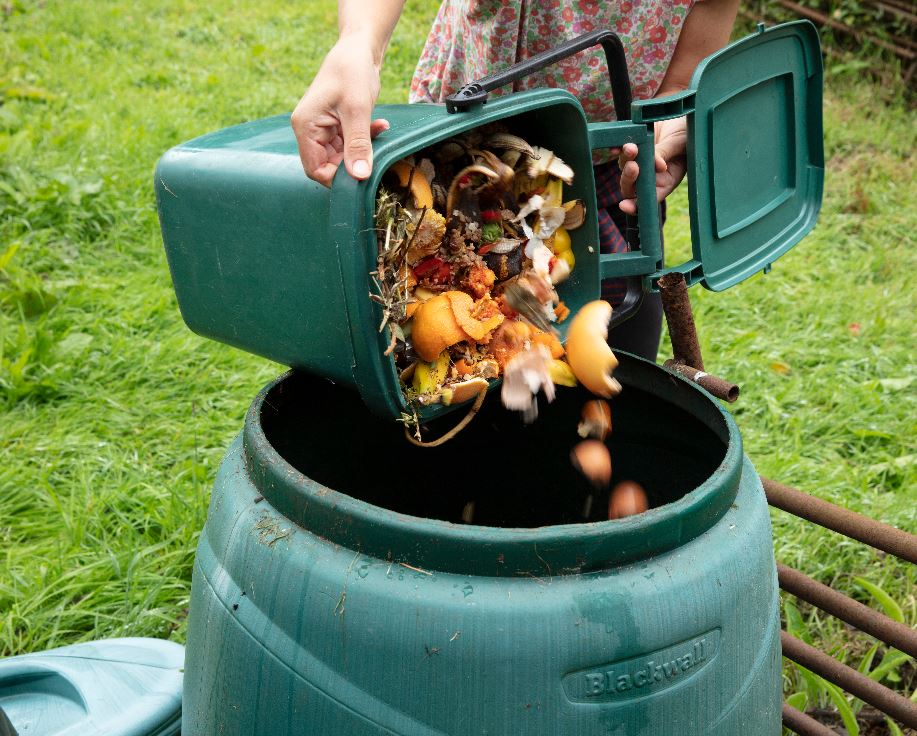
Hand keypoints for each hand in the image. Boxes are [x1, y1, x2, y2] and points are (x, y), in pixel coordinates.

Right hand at [291, 34, 389, 186]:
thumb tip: (360, 176)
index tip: (361, 175)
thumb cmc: (352, 72)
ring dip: (363, 149)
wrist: (358, 48)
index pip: (314, 169)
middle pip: (328, 165)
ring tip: (378, 130)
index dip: (337, 178)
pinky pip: (350, 143)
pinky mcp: (336, 125)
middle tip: (375, 155)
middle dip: (353, 163)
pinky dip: (366, 139)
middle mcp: (310, 130)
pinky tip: (380, 125)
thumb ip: (358, 145)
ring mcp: (323, 128)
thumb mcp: (357, 110)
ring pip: (342, 156)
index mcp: (306, 127)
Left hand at [617, 117, 687, 214]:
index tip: (625, 205)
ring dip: (625, 160)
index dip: (635, 206)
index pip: (649, 199)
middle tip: (634, 166)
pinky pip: (620, 151)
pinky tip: (615, 146)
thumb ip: (667, 154)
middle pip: (632, 186)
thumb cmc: (687, 133)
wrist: (680, 114)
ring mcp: (640, 161)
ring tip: (631, 147)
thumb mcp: (680, 144)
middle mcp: (651, 175)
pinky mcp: (632, 147)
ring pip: (624, 167)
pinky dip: (617, 149)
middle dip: (630, 178)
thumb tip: (656, 165)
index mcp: (666, 181)